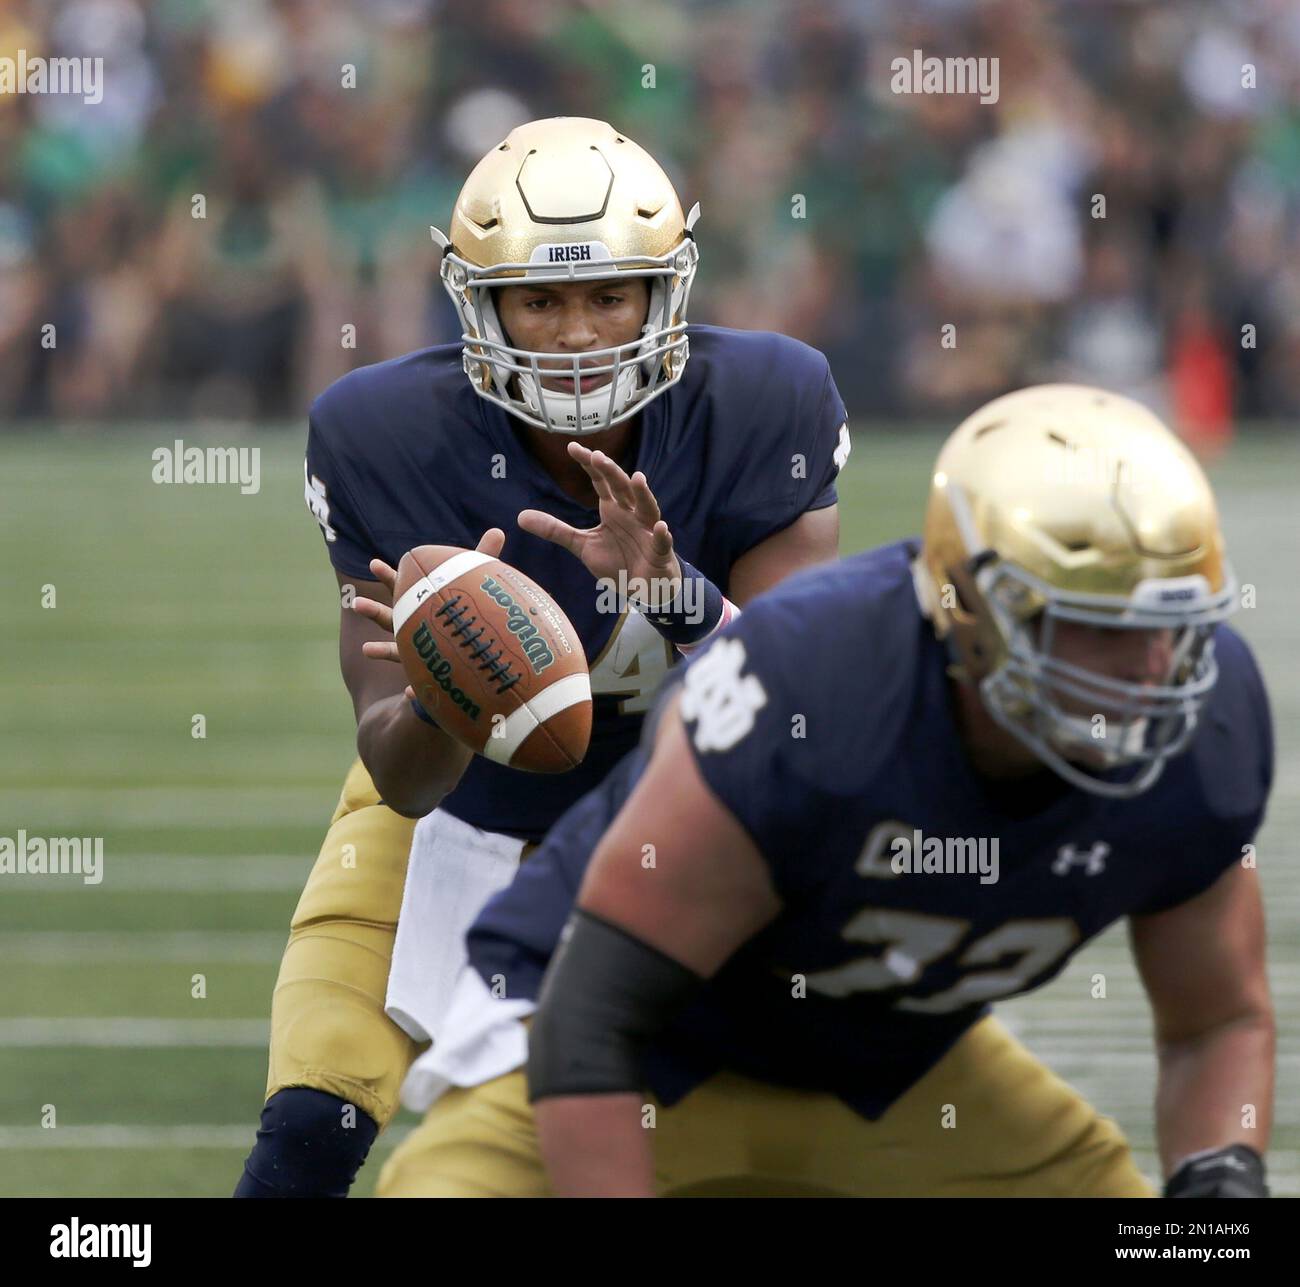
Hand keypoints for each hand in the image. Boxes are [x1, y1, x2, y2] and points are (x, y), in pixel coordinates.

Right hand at [352, 528, 506, 696]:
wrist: (474, 668)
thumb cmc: (471, 622)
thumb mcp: (478, 589)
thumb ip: (485, 559)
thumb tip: (499, 529)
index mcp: (425, 610)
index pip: (405, 591)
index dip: (390, 578)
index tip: (373, 563)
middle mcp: (418, 633)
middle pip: (394, 620)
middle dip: (375, 611)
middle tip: (356, 602)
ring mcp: (422, 658)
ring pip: (398, 655)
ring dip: (382, 652)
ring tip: (365, 650)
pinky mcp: (432, 683)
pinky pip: (422, 691)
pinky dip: (415, 694)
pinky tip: (407, 695)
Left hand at [517, 443, 679, 594]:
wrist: (645, 588)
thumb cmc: (618, 561)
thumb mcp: (582, 545)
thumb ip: (555, 529)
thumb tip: (520, 517)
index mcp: (613, 508)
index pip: (601, 481)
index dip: (589, 464)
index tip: (572, 447)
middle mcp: (632, 514)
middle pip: (622, 488)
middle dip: (611, 472)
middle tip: (597, 456)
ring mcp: (648, 531)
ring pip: (647, 508)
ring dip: (643, 494)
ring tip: (637, 478)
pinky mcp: (660, 552)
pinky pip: (663, 542)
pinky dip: (662, 535)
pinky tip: (661, 527)